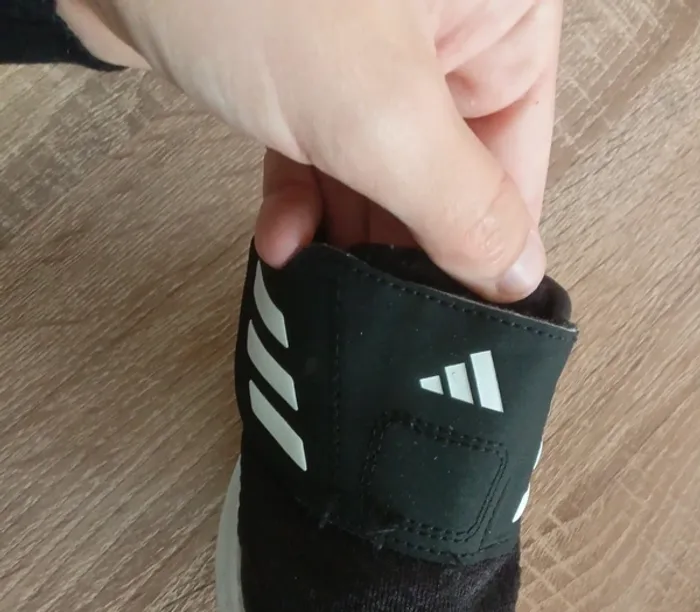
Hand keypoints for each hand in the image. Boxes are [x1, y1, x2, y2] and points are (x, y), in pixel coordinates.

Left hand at [58, 0, 561, 300]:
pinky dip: (303, 195)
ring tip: (318, 278)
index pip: (518, 158)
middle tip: (376, 311)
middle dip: (402, 244)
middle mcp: (447, 22)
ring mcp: (374, 41)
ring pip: (382, 168)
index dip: (487, 248)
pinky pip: (326, 146)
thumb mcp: (378, 111)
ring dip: (344, 230)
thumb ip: (459, 203)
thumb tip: (518, 275)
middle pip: (450, 171)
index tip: (453, 322)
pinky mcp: (307, 60)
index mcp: (503, 12)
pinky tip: (280, 236)